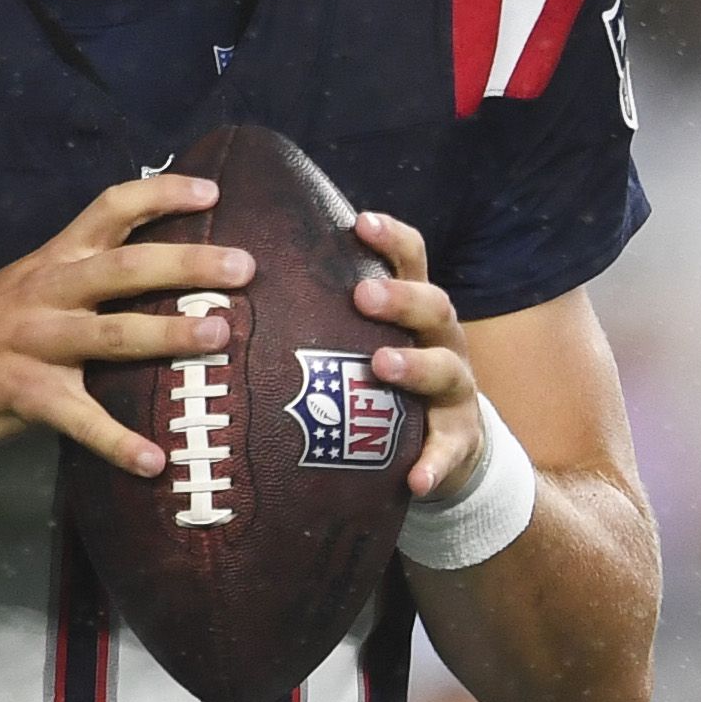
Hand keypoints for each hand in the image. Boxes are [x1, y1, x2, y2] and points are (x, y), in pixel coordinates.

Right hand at [0, 169, 250, 478]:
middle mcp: (46, 292)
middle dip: (189, 263)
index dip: (162, 194)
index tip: (213, 190)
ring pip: (112, 334)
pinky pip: (79, 419)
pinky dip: (118, 443)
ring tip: (221, 339)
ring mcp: (33, 342)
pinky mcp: (21, 394)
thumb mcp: (26, 291)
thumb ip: (81, 280)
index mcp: (52, 261)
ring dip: (169, 337)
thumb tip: (159, 275)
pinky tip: (154, 462)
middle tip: (245, 266)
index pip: (110, 209)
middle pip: (126, 267)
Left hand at [348, 210, 491, 501]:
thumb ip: (327, 316)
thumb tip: (241, 279)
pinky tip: (416, 479)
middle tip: (362, 295)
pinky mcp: (460, 441)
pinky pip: (449, 453)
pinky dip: (435, 464)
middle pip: (434, 307)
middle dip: (400, 298)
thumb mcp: (366, 341)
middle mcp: (443, 342)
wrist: (449, 444)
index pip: (412, 260)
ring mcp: (456, 392)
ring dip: (415, 366)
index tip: (359, 222)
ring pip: (445, 371)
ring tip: (382, 365)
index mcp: (417, 312)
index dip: (390, 239)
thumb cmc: (386, 382)